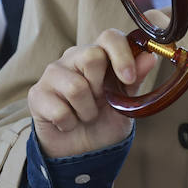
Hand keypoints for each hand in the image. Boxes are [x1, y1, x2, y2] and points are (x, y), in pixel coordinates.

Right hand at [27, 28, 158, 157]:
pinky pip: (59, 110)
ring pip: (76, 87)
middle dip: (101, 88)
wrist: (82, 151)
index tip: (129, 78)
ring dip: (87, 111)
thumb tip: (150, 56)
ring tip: (85, 115)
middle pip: (91, 56)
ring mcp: (53, 74)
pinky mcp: (37, 94)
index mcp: (99, 54)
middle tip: (100, 101)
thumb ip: (135, 79)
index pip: (109, 37)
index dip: (122, 54)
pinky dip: (70, 123)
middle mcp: (74, 57)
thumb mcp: (127, 103)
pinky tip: (69, 123)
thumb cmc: (105, 120)